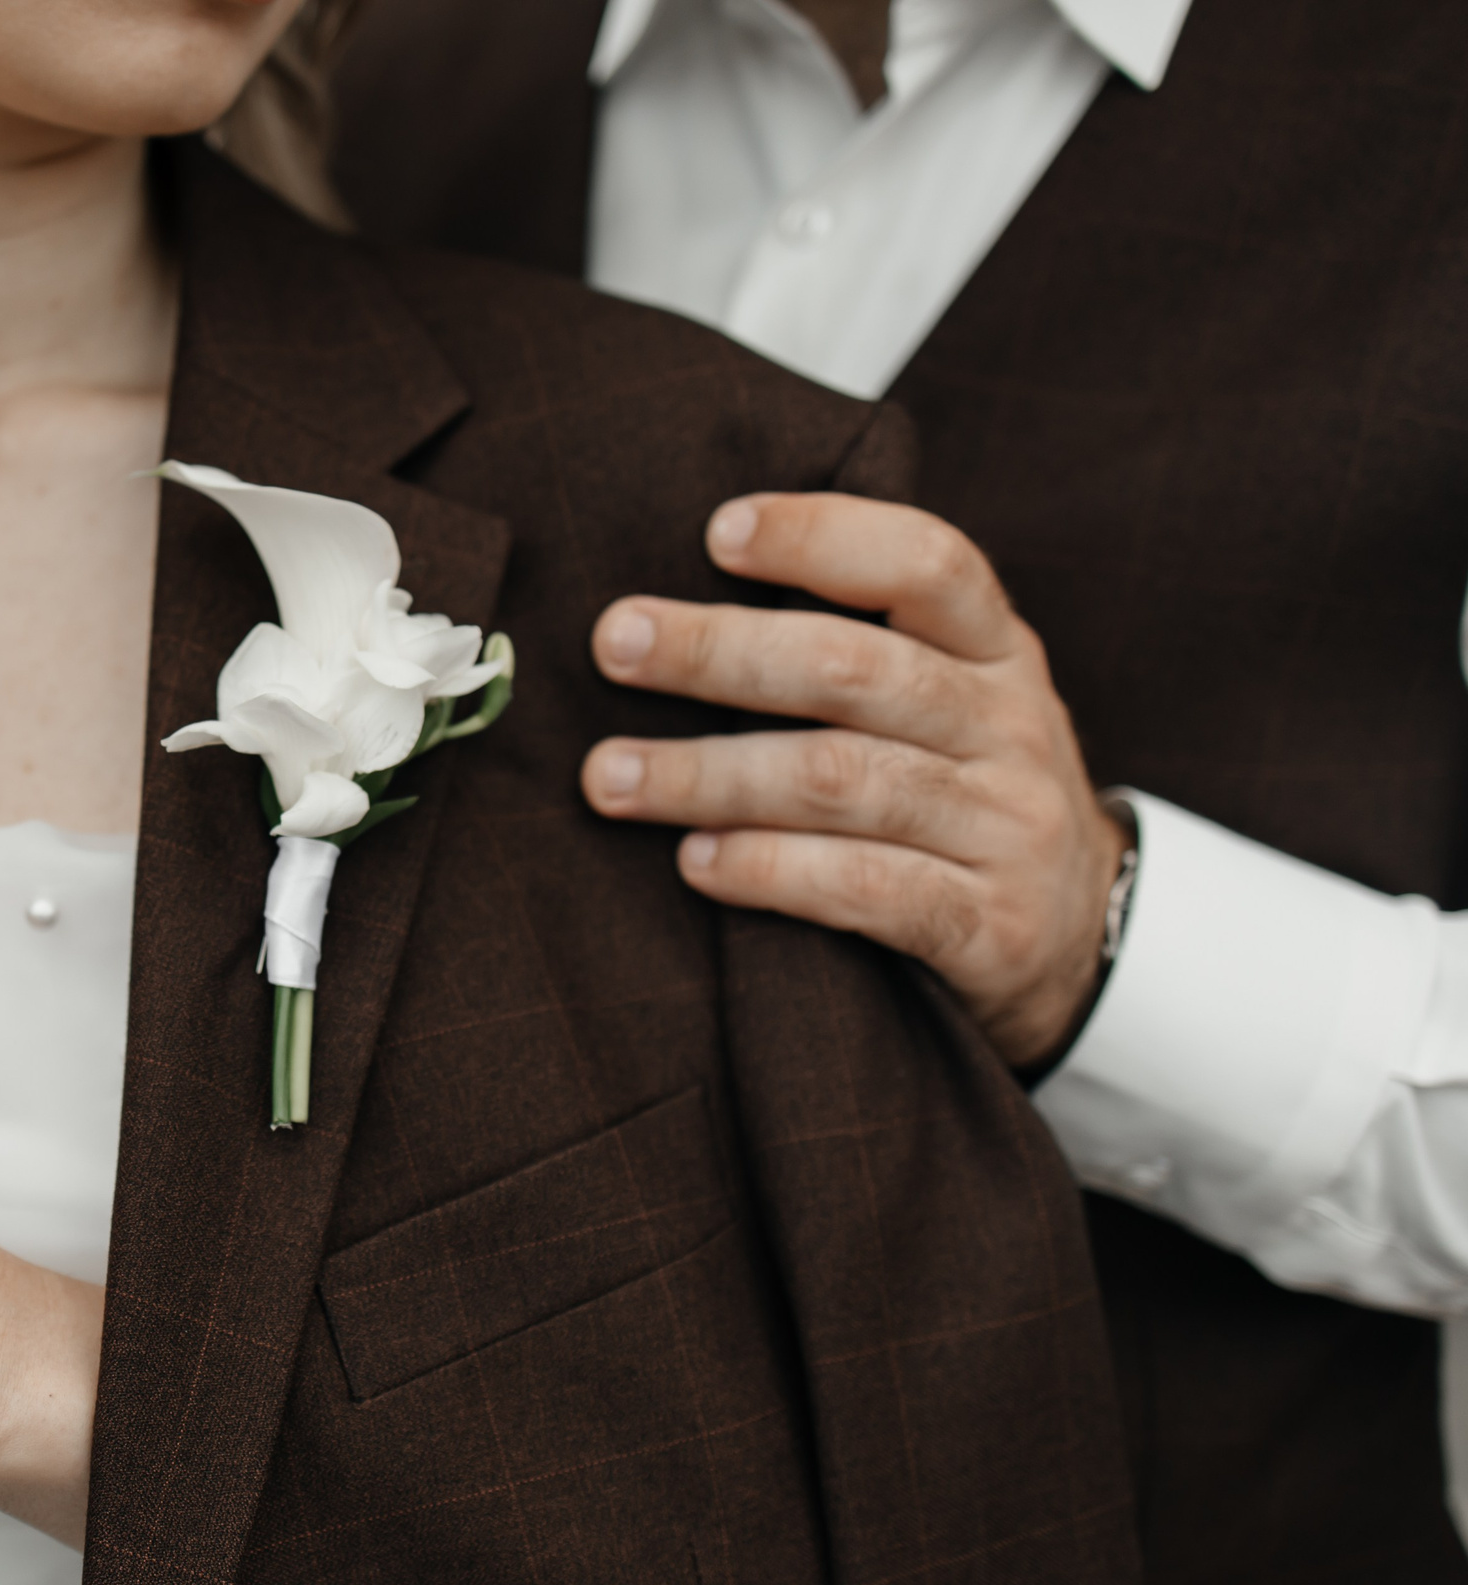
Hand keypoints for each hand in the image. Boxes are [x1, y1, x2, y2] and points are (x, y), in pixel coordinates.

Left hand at [581, 494, 1130, 1066]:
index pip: (926, 563)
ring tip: (613, 778)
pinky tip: (696, 862)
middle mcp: (1011, 726)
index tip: (716, 531)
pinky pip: (865, 888)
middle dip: (720, 652)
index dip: (823, 537)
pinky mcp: (989, 927)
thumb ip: (854, 652)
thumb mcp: (949, 702)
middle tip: (613, 645)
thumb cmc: (964, 794)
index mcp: (997, 649)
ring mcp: (1006, 828)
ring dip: (710, 775)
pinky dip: (768, 870)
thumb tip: (670, 615)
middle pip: (855, 670)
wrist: (1086, 939)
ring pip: (843, 782)